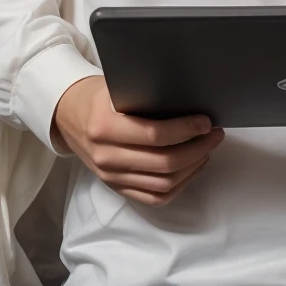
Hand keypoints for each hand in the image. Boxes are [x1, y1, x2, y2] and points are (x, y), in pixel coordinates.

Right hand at [51, 75, 225, 205]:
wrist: (69, 117)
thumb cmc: (99, 97)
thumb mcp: (116, 88)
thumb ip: (145, 96)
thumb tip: (190, 101)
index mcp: (104, 127)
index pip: (154, 135)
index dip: (185, 129)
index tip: (205, 121)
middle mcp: (107, 157)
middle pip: (163, 163)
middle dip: (197, 149)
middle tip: (215, 134)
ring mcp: (111, 177)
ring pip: (164, 183)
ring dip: (193, 167)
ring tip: (207, 148)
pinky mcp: (117, 188)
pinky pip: (155, 196)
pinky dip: (180, 184)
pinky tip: (192, 167)